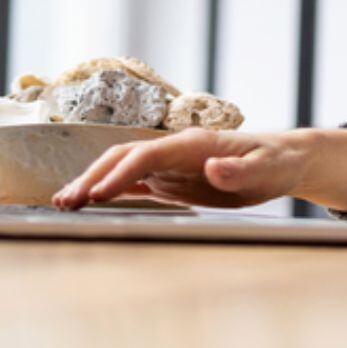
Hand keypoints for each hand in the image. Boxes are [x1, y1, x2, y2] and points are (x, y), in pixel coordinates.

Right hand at [51, 128, 307, 210]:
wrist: (284, 160)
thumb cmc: (277, 164)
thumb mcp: (267, 170)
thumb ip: (240, 170)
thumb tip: (213, 167)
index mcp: (193, 144)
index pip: (147, 155)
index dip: (121, 173)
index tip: (97, 194)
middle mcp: (175, 150)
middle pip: (124, 157)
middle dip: (93, 176)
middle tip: (65, 202)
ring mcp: (171, 164)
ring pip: (122, 169)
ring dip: (93, 183)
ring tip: (63, 203)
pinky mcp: (172, 180)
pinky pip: (134, 183)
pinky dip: (109, 191)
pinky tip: (88, 203)